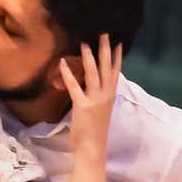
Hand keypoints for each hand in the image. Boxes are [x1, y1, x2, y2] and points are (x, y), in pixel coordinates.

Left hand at [60, 34, 121, 159]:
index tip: (118, 42)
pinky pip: (74, 86)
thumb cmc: (96, 131)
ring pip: (93, 73)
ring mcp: (94, 99)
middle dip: (105, 50)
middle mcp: (105, 95)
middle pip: (107, 68)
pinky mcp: (82, 105)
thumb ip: (99, 95)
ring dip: (88, 57)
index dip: (117, 57)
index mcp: (110, 96)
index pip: (116, 72)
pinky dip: (68, 73)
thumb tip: (94, 83)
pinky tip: (63, 62)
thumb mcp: (102, 109)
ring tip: (84, 42)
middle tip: (104, 33)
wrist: (93, 149)